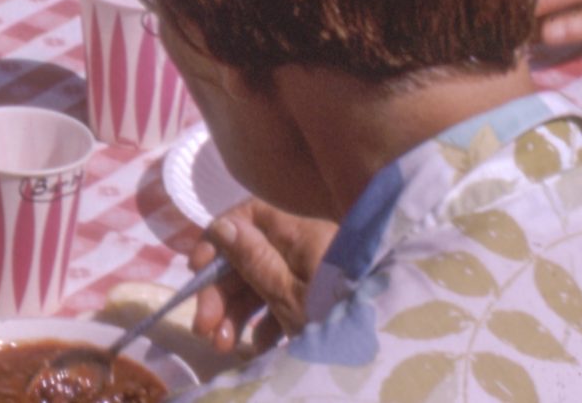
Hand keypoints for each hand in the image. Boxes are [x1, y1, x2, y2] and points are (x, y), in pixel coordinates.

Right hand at [189, 200, 335, 351]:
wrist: (386, 365)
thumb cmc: (337, 325)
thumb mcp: (289, 297)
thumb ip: (253, 261)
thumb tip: (221, 224)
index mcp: (304, 236)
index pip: (249, 216)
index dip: (217, 239)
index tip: (196, 272)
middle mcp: (310, 249)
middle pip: (251, 254)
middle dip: (222, 291)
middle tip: (204, 329)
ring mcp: (318, 277)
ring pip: (264, 282)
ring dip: (237, 312)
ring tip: (223, 346)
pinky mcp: (324, 304)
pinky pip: (285, 301)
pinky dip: (266, 321)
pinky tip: (257, 347)